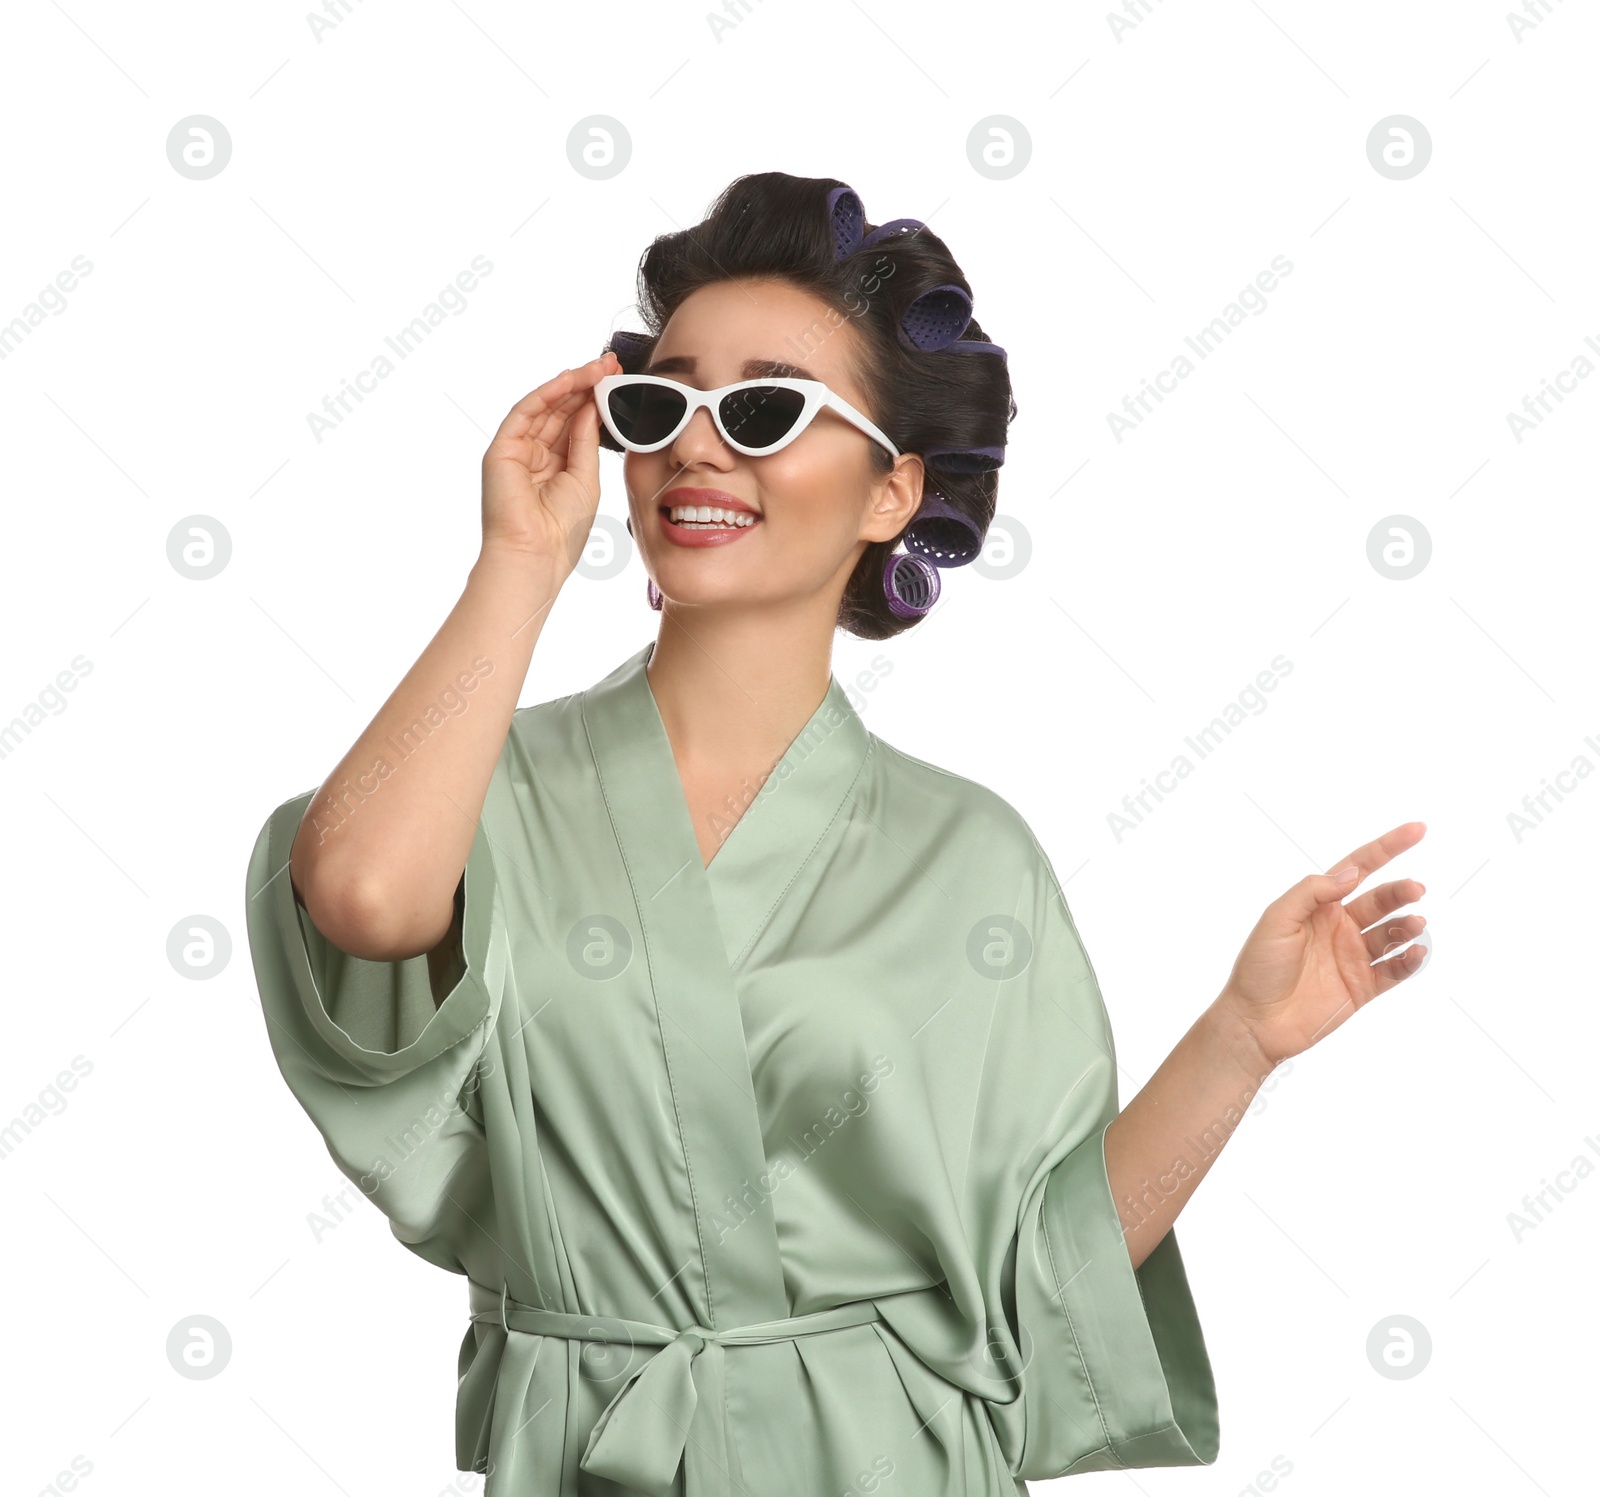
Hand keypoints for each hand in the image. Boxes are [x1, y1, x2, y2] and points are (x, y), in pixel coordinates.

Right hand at [479, 352, 619, 579]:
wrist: (537, 556)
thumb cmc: (563, 530)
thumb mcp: (586, 479)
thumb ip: (586, 441)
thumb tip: (592, 406)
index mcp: (557, 465)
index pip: (577, 424)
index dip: (597, 400)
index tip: (620, 379)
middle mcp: (536, 455)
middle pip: (562, 410)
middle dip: (587, 385)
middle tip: (612, 363)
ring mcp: (517, 451)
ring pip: (545, 407)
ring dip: (571, 384)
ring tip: (598, 366)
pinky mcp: (502, 450)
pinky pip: (525, 413)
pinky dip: (546, 393)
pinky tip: (568, 379)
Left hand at [1219, 822, 1426, 1068]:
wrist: (1256, 1021)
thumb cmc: (1258, 967)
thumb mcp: (1277, 919)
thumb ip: (1312, 892)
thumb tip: (1349, 874)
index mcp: (1319, 905)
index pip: (1359, 868)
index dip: (1387, 848)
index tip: (1417, 830)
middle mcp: (1340, 926)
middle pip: (1381, 899)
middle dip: (1401, 891)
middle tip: (1415, 889)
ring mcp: (1354, 956)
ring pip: (1393, 933)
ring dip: (1408, 925)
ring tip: (1413, 924)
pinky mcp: (1363, 986)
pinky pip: (1396, 969)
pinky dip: (1411, 959)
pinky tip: (1416, 951)